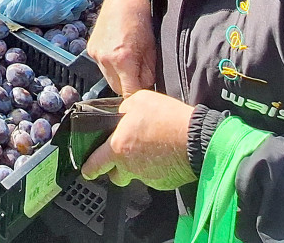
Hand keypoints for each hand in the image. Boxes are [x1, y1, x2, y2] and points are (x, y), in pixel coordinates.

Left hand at [81, 90, 196, 189]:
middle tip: (121, 157)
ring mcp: (147, 176)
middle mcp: (130, 166)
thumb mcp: (139, 101)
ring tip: (149, 150)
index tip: (86, 170)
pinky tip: (163, 155)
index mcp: (118, 147)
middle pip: (115, 176)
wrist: (196, 139)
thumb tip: (122, 113)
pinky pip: (154, 177)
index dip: (89, 168)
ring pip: (136, 175)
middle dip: (115, 169)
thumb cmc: (168, 119)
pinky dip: (155, 169)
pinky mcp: (164, 183)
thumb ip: (124, 109)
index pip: (96, 164)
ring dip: (137, 167)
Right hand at [85, 0, 156, 95]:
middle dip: (127, 86)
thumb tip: (144, 88)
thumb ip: (147, 74)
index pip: (129, 93)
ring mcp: (96, 54)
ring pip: (107, 79)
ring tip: (127, 63)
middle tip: (137, 76)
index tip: (143, 97)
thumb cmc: (140, 23)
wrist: (123, 1)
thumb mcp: (151, 51)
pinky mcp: (90, 49)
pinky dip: (109, 65)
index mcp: (123, 60)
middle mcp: (106, 59)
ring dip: (117, 77)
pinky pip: (101, 66)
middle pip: (116, 89)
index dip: (137, 96)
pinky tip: (117, 53)